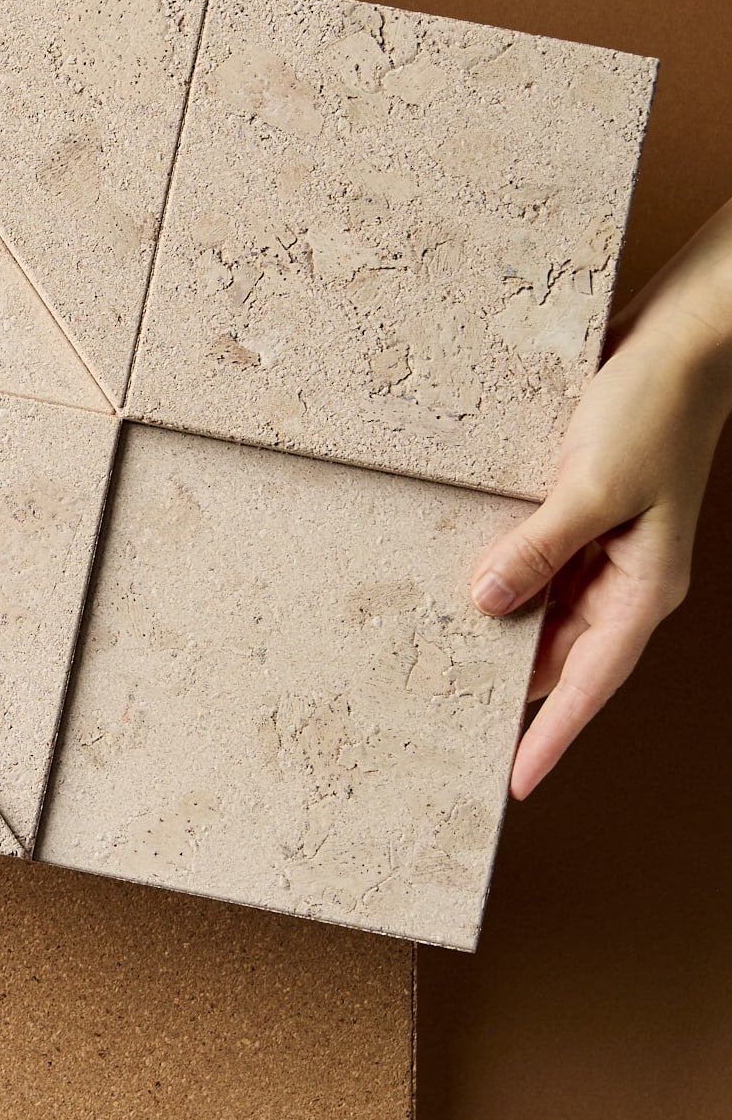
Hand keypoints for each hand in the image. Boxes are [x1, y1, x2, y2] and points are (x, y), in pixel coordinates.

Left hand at [471, 202, 731, 797]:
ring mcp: (605, 551)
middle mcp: (625, 581)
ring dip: (500, 633)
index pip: (589, 685)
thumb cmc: (652, 407)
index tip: (515, 783)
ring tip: (438, 668)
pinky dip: (504, 583)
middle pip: (560, 658)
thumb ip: (538, 549)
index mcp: (643, 590)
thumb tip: (486, 603)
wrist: (680, 336)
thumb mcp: (590, 485)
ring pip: (544, 615)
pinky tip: (458, 589)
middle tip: (450, 730)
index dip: (552, 737)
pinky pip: (538, 569)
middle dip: (512, 692)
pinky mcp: (582, 518)